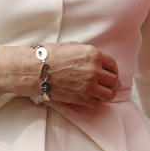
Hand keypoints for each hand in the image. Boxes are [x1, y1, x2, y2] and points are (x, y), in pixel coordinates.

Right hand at [0, 42, 120, 107]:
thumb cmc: (49, 56)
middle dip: (113, 82)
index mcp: (94, 55)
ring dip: (108, 93)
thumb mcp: (72, 46)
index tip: (111, 72)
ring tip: (104, 92)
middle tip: (110, 84)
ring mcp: (88, 86)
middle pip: (114, 81)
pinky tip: (91, 97)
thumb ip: (87, 54)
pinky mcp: (81, 99)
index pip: (113, 65)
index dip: (113, 69)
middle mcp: (94, 71)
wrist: (35, 70)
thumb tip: (93, 59)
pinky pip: (96, 103)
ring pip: (109, 95)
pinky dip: (96, 101)